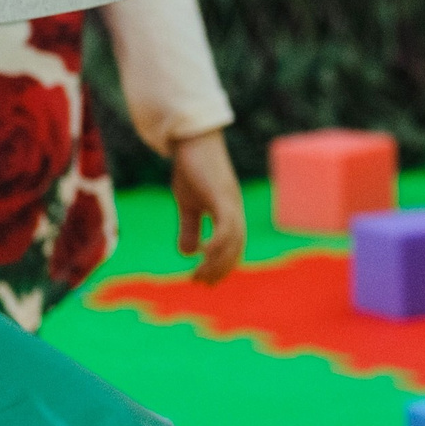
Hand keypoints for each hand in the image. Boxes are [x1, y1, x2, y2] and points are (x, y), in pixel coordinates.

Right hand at [170, 132, 245, 284]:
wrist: (192, 141)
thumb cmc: (191, 170)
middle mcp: (234, 209)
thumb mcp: (188, 204)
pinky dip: (218, 242)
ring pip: (233, 240)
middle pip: (236, 246)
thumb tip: (189, 253)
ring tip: (198, 275)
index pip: (234, 245)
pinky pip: (226, 225)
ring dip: (216, 260)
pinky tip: (203, 254)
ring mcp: (230, 202)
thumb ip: (190, 228)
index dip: (223, 265)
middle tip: (202, 284)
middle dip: (221, 268)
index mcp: (229, 212)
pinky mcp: (221, 196)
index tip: (207, 282)